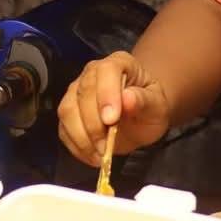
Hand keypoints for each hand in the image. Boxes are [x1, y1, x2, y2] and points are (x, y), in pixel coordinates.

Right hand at [57, 51, 169, 165]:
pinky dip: (76, 146)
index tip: (111, 120)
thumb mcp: (157, 106)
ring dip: (82, 137)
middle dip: (93, 124)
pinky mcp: (69, 112)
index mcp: (118, 63)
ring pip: (67, 111)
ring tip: (101, 155)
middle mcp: (92, 72)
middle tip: (107, 147)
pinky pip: (63, 129)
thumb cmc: (150, 107)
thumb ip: (144, 101)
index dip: (106, 95)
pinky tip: (92, 156)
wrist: (140, 116)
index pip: (106, 72)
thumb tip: (127, 98)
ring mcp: (76, 91)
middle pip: (83, 93)